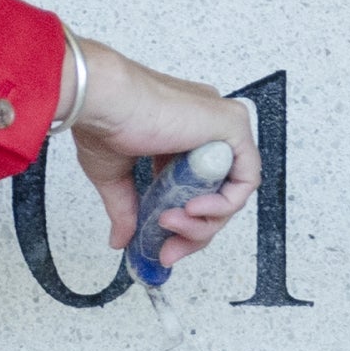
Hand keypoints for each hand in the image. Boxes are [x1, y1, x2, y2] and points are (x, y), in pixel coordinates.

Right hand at [68, 36, 258, 266]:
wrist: (104, 100)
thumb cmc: (104, 120)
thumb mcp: (115, 175)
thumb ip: (127, 208)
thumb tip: (121, 239)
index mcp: (182, 133)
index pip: (199, 188)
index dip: (185, 224)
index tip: (163, 246)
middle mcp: (206, 128)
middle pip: (216, 195)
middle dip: (193, 232)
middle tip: (168, 250)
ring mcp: (221, 125)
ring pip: (231, 191)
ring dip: (202, 222)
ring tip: (168, 224)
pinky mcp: (233, 124)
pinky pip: (245, 178)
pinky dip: (223, 204)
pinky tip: (193, 210)